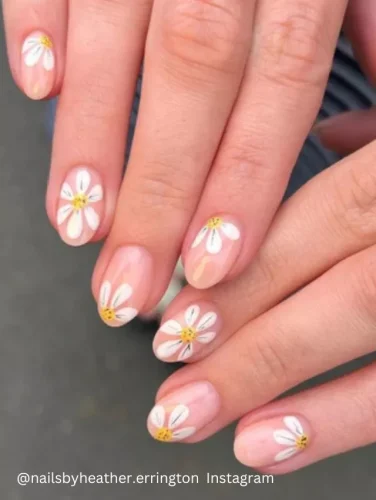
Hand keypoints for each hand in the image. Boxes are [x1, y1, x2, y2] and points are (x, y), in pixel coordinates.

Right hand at [3, 0, 351, 326]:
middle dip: (159, 193)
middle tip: (132, 282)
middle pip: (194, 78)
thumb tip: (350, 134)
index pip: (281, 85)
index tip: (213, 265)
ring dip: (93, 140)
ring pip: (119, 37)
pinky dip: (38, 22)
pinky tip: (36, 87)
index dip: (244, 182)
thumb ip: (363, 37)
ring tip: (78, 223)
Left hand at [146, 137, 375, 473]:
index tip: (177, 311)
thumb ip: (373, 134)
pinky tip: (270, 444)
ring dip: (268, 379)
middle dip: (242, 332)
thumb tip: (327, 135)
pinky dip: (341, 421)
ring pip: (363, 324)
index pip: (325, 212)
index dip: (249, 266)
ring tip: (194, 415)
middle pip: (335, 281)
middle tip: (167, 370)